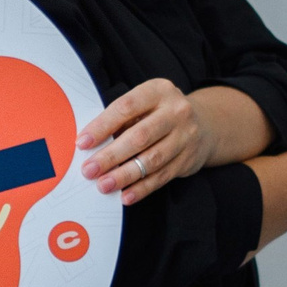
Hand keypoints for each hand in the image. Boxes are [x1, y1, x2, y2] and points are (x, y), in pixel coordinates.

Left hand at [78, 77, 214, 203]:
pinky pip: (162, 177)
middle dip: (111, 156)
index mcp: (158, 91)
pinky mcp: (188, 160)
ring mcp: (185, 136)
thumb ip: (121, 119)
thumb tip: (89, 144)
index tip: (82, 142)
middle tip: (89, 170)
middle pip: (139, 136)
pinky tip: (126, 195)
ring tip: (104, 185)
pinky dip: (142, 188)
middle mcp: (176, 111)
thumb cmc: (160, 113)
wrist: (203, 124)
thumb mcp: (144, 104)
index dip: (102, 126)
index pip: (126, 107)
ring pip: (151, 160)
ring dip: (124, 175)